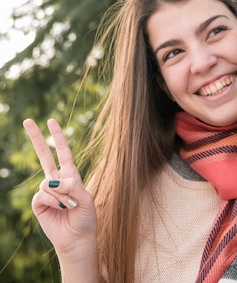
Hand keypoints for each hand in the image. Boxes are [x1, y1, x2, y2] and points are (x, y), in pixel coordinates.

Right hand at [23, 119, 96, 256]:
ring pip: (49, 182)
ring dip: (62, 195)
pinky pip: (43, 194)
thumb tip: (55, 180)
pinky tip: (59, 210)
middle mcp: (57, 180)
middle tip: (27, 120)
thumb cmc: (85, 217)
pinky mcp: (39, 204)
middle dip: (36, 138)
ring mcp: (47, 191)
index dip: (58, 136)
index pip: (63, 151)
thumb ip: (73, 186)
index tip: (51, 121)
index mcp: (71, 174)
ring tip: (69, 207)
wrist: (77, 238)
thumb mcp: (86, 198)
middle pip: (44, 156)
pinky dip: (53, 202)